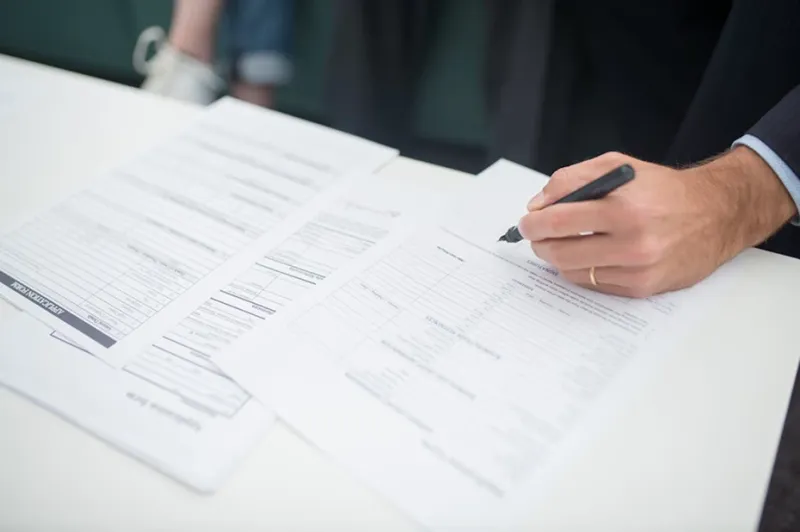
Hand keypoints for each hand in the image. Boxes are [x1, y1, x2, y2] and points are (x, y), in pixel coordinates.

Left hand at [517, 149, 796, 296]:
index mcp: (623, 207)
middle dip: (539, 244)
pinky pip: (594, 284)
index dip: (533, 224)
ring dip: (558, 259)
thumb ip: (572, 179)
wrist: (716, 214)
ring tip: (562, 244)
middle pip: (560, 252)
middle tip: (537, 236)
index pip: (558, 221)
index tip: (526, 222)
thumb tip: (537, 205)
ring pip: (573, 272)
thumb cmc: (662, 188)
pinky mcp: (642, 288)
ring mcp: (637, 270)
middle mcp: (632, 242)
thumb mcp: (618, 166)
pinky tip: (589, 256)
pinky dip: (582, 270)